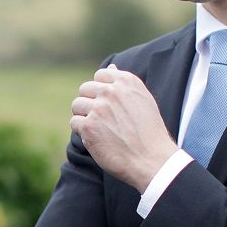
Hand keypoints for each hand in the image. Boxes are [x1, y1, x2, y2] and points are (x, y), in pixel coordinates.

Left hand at [70, 66, 177, 190]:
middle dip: (89, 103)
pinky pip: (74, 122)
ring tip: (99, 129)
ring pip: (77, 105)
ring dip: (84, 117)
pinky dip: (81, 132)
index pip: (100, 75)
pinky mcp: (89, 126)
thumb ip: (124, 84)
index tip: (107, 104)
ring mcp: (99, 108)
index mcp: (126, 81)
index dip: (100, 91)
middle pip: (85, 89)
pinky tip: (96, 139)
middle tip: (102, 119)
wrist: (152, 159)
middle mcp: (111, 92)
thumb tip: (111, 67)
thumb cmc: (149, 132)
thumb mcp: (143, 100)